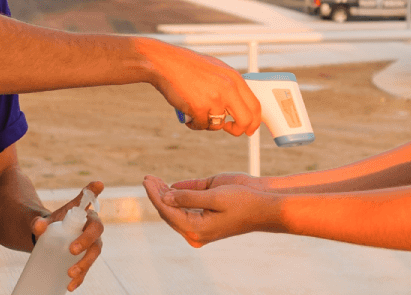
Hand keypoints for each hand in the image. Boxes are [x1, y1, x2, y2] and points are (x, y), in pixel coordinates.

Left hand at [31, 181, 103, 291]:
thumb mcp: (41, 222)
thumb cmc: (48, 226)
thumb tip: (38, 227)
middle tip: (72, 249)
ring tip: (70, 274)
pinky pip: (86, 270)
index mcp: (82, 213)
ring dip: (85, 264)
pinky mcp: (84, 261)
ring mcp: (90, 246)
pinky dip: (80, 278)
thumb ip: (37, 222)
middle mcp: (90, 229)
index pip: (89, 201)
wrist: (47, 241)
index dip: (94, 192)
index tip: (98, 184)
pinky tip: (70, 286)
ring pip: (94, 254)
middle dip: (87, 241)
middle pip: (96, 233)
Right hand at [136, 38, 261, 136]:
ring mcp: (214, 98)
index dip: (254, 121)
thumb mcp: (217, 70)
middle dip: (239, 130)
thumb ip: (230, 86)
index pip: (255, 105)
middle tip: (231, 130)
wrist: (165, 63)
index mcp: (234, 78)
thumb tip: (240, 106)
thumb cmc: (188, 66)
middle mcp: (228, 88)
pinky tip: (188, 113)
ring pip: (219, 125)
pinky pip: (202, 125)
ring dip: (208, 123)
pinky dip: (194, 124)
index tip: (250, 128)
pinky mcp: (199, 107)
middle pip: (246, 120)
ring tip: (197, 112)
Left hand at [143, 175, 278, 247]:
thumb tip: (165, 197)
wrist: (264, 208)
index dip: (155, 194)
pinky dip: (176, 200)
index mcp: (196, 229)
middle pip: (169, 213)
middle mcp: (196, 232)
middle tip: (148, 178)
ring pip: (175, 213)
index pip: (167, 210)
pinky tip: (168, 188)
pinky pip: (185, 212)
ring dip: (165, 196)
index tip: (146, 179)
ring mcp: (200, 230)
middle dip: (157, 194)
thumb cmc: (243, 201)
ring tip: (155, 181)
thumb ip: (188, 197)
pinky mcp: (206, 223)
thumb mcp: (214, 195)